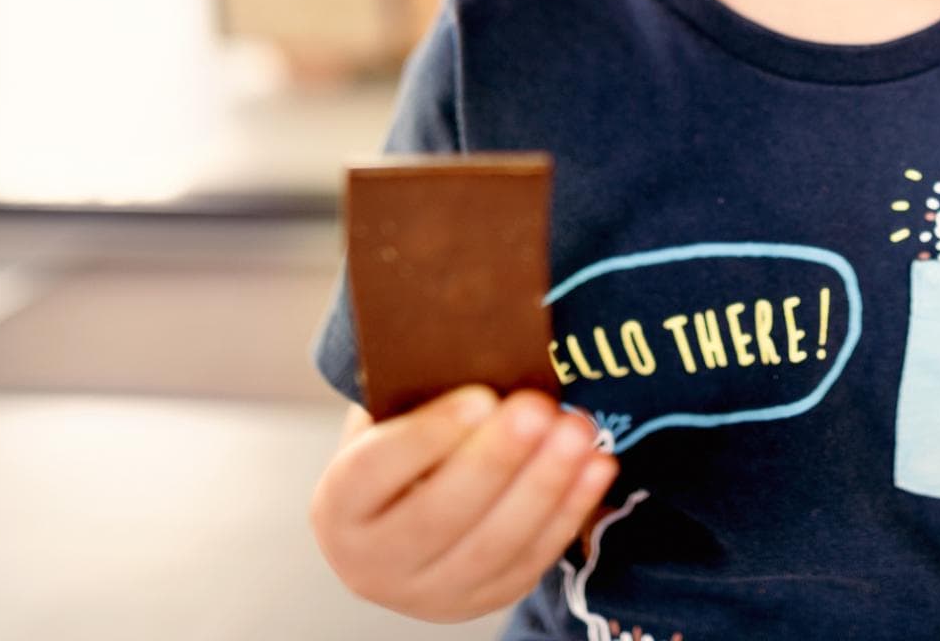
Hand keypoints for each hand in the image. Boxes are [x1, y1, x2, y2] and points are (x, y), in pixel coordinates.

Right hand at [309, 385, 617, 621]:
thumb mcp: (391, 417)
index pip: (374, 472)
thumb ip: (418, 391)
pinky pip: (532, 560)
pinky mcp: (481, 601)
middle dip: (496, 460)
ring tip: (579, 429)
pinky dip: (570, 511)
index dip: (427, 436)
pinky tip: (598, 465)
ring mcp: (428, 593)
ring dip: (545, 485)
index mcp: (340, 505)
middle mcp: (370, 564)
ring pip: (493, 545)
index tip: (481, 396)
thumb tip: (474, 337)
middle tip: (540, 407)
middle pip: (438, 515)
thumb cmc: (405, 446)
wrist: (403, 523)